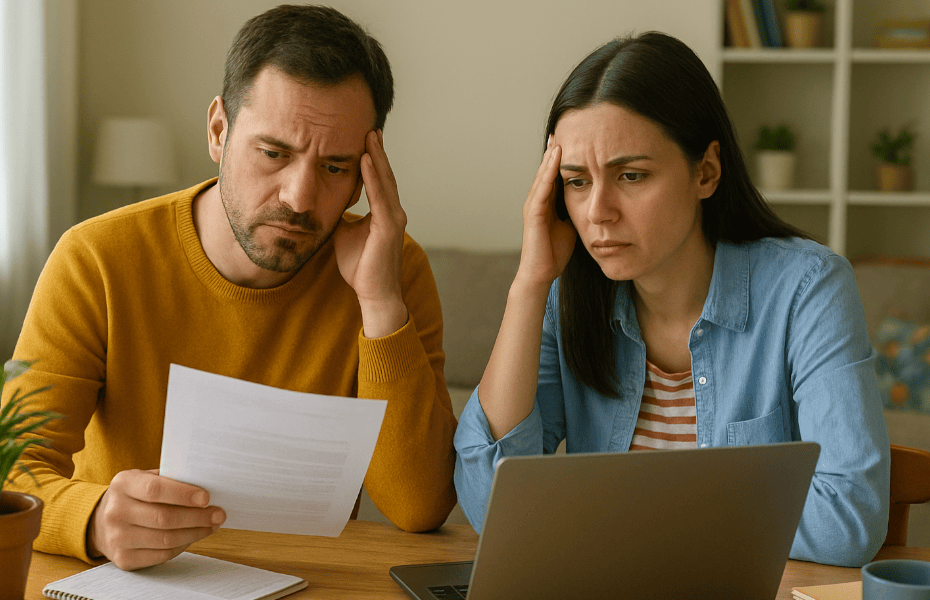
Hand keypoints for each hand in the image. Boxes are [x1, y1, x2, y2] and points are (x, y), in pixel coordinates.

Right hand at [87, 469, 224, 569]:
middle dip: (197, 517)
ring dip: (195, 533)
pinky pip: (162, 555)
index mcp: (123, 484)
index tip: (206, 498)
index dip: (183, 494)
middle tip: (218, 514)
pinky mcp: (123, 559)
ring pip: (166, 539)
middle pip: (164, 518)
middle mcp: (116, 511)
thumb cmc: (135, 495)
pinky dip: (183, 546)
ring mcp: (117, 537)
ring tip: (211, 525)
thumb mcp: (145, 478)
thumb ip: (170, 479)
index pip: (155, 490)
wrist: (102, 522)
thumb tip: (206, 485)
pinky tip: (194, 536)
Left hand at [333, 129, 408, 338]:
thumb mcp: (344, 233)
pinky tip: (366, 160)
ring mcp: (393, 218)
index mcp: (383, 212)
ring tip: (369, 136)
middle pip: (384, 174)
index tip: (364, 137)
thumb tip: (323, 202)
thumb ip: (340, 215)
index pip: (377, 179)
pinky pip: (381, 197)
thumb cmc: (360, 266)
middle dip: (377, 150)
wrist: (373, 293)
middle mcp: (392, 211)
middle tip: (370, 127)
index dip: (372, 158)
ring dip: (377, 157)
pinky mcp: (389, 227)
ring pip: (385, 180)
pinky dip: (373, 177)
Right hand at [514, 141, 576, 292]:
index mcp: (545, 204)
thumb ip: (576, 212)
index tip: (571, 140)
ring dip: (550, 155)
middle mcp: (536, 201)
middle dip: (553, 151)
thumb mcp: (571, 226)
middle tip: (561, 129)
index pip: (554, 176)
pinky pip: (541, 187)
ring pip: (542, 175)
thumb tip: (592, 202)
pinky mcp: (533, 213)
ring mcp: (533, 206)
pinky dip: (548, 171)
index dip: (561, 159)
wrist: (541, 274)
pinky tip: (556, 157)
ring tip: (558, 137)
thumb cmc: (554, 253)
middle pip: (546, 170)